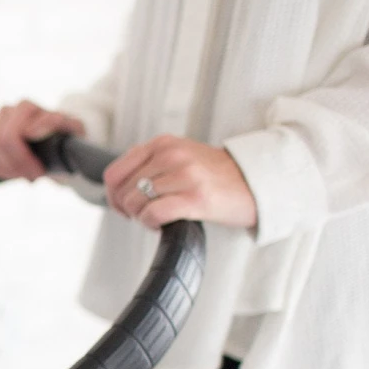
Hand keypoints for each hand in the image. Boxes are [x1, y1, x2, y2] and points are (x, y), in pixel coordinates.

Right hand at [0, 101, 86, 180]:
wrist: (54, 141)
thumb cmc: (63, 137)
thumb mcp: (72, 130)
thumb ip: (58, 123)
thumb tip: (30, 130)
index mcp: (25, 107)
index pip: (9, 136)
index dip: (22, 160)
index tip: (39, 173)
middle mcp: (6, 111)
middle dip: (13, 166)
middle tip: (31, 176)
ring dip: (2, 168)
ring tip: (20, 173)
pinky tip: (7, 169)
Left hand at [103, 134, 257, 230]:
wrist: (256, 183)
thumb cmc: (213, 177)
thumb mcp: (179, 158)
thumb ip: (148, 164)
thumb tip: (113, 189)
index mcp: (163, 143)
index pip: (114, 173)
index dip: (113, 196)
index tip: (126, 207)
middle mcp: (172, 154)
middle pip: (122, 191)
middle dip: (128, 210)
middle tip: (146, 215)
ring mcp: (185, 175)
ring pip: (135, 203)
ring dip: (141, 217)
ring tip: (159, 218)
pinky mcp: (196, 198)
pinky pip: (153, 214)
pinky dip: (151, 224)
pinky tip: (164, 224)